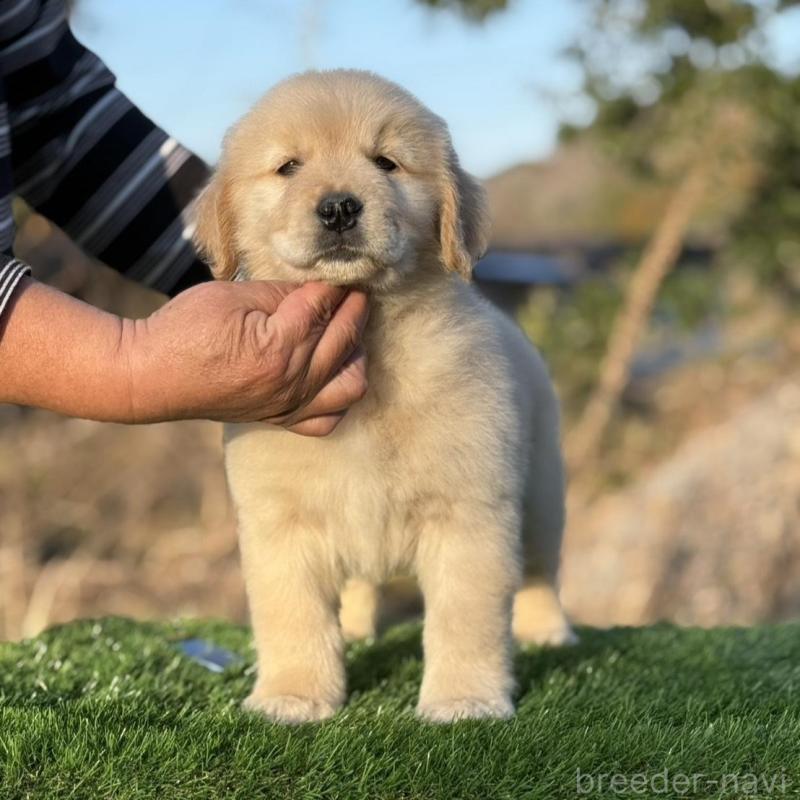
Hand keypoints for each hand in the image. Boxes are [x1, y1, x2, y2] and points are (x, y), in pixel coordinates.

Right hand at [122, 281, 368, 434]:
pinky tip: (334, 371)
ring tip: (348, 331)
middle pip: (344, 338)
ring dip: (357, 353)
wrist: (149, 377)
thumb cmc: (182, 331)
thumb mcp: (231, 296)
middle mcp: (290, 382)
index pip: (323, 306)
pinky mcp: (281, 419)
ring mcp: (288, 405)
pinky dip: (340, 395)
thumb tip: (319, 289)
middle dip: (355, 308)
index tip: (347, 269)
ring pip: (351, 382)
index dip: (336, 284)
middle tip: (355, 290)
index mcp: (277, 347)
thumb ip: (281, 293)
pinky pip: (329, 417)